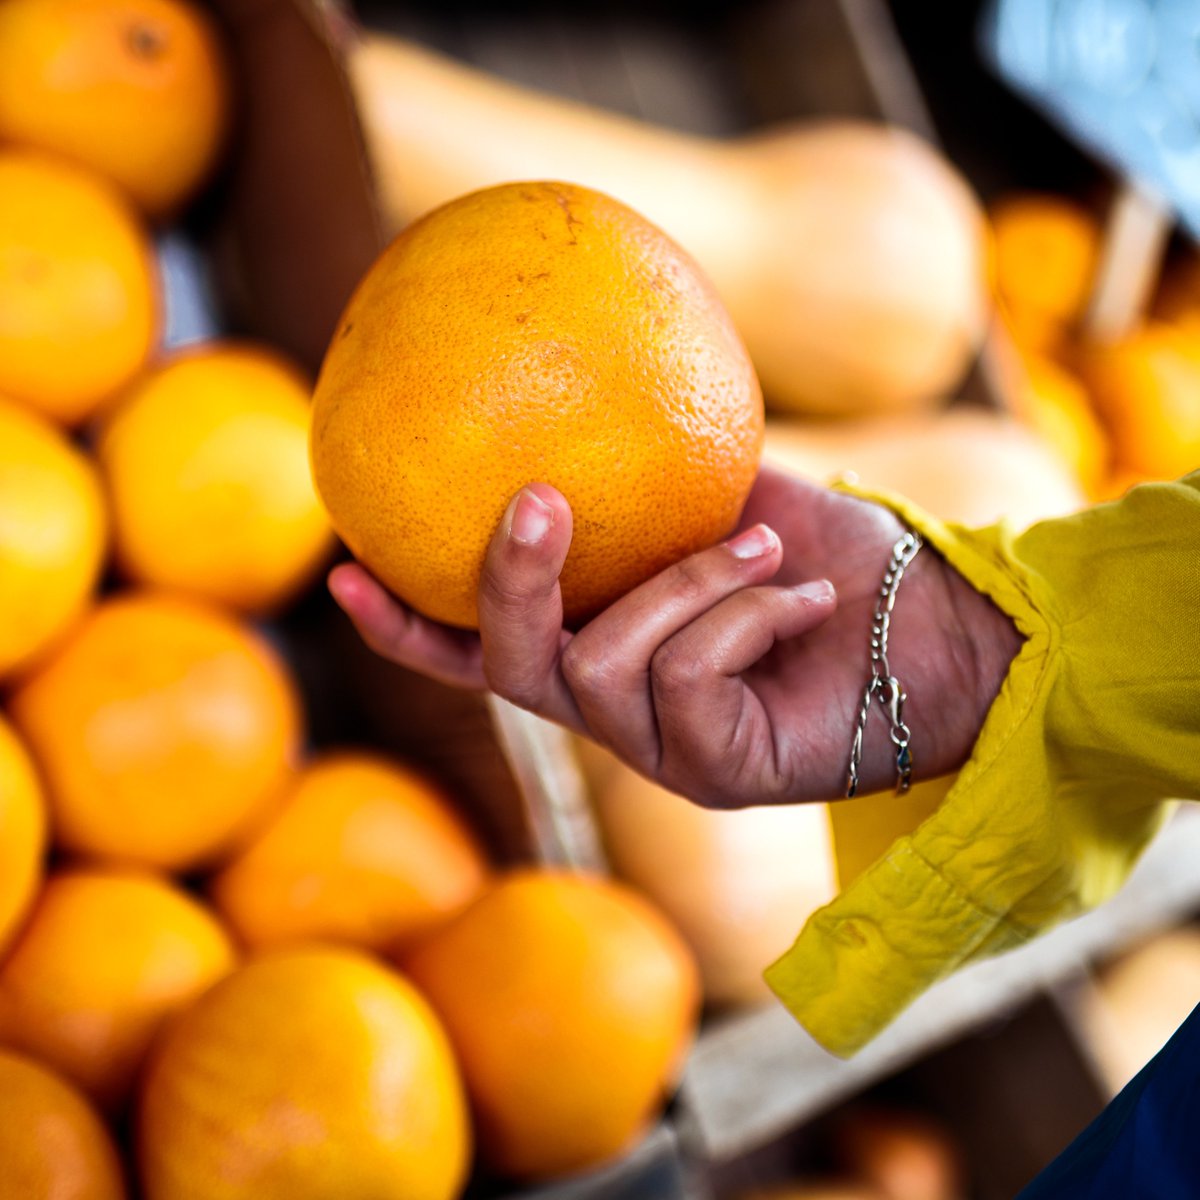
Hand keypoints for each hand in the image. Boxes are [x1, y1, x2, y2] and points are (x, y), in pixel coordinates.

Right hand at [329, 467, 1021, 807]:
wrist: (940, 629)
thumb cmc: (840, 560)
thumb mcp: (735, 495)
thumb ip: (663, 471)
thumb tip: (596, 383)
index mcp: (603, 647)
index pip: (478, 649)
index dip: (406, 623)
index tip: (340, 570)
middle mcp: (615, 711)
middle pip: (506, 666)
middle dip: (509, 580)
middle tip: (534, 499)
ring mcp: (662, 751)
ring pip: (602, 666)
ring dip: (684, 586)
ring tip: (762, 548)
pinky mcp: (718, 774)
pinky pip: (687, 679)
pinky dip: (744, 615)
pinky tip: (804, 601)